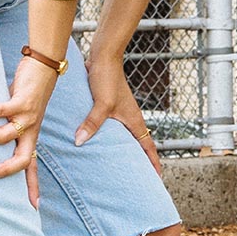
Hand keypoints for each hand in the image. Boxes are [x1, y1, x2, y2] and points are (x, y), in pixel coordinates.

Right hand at [0, 56, 59, 207]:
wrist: (45, 67)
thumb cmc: (28, 92)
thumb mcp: (20, 116)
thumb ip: (7, 127)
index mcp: (31, 136)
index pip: (32, 166)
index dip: (33, 186)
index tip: (34, 206)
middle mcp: (31, 130)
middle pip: (22, 158)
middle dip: (5, 170)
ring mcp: (28, 116)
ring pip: (6, 135)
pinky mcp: (23, 100)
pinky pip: (2, 109)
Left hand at [75, 54, 162, 174]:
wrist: (103, 57)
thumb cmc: (107, 78)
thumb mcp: (101, 103)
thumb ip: (92, 123)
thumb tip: (79, 141)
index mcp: (134, 120)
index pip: (148, 146)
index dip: (153, 163)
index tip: (157, 178)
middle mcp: (130, 118)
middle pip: (139, 144)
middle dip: (140, 161)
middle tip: (138, 178)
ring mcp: (120, 112)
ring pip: (126, 136)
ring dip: (125, 149)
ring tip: (118, 165)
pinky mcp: (110, 106)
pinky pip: (113, 127)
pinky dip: (111, 138)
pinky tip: (98, 143)